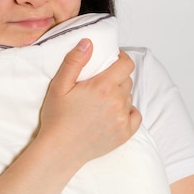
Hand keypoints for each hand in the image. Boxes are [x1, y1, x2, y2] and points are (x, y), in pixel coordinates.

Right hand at [38, 39, 140, 167]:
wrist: (60, 150)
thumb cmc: (57, 117)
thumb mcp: (59, 85)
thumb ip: (74, 61)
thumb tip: (88, 43)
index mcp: (102, 86)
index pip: (126, 63)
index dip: (121, 58)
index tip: (112, 59)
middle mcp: (117, 101)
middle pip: (127, 79)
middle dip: (116, 77)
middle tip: (99, 83)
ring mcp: (123, 119)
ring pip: (129, 96)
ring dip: (119, 94)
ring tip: (101, 101)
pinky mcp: (125, 134)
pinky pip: (136, 115)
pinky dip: (128, 111)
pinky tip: (114, 113)